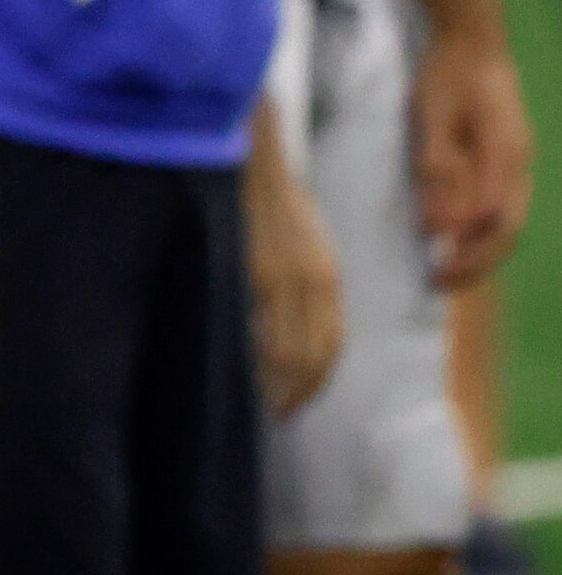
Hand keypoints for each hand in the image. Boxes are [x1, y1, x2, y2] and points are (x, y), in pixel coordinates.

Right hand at [245, 154, 344, 416]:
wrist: (254, 160)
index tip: (299, 401)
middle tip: (279, 413)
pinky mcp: (255, 271)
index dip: (315, 381)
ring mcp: (283, 278)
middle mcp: (313, 282)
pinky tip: (244, 367)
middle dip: (297, 391)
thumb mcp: (307, 242)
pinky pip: (260, 325)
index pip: (329, 345)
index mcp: (327, 276)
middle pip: (312, 356)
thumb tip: (295, 322)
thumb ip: (307, 281)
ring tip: (261, 402)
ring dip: (277, 383)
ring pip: (287, 349)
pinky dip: (256, 355)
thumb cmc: (275, 198)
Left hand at [416, 17, 534, 286]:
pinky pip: (500, 208)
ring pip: (507, 222)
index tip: (436, 265)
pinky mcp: (505, 162)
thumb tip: (438, 217)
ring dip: (480, 252)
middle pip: (507, 228)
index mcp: (505, 153)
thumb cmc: (448, 73)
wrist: (473, 40)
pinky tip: (456, 243)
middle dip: (476, 261)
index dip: (468, 246)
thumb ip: (437, 161)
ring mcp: (517, 164)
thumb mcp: (432, 111)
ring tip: (446, 274)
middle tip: (438, 284)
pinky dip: (481, 233)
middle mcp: (519, 164)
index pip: (493, 216)